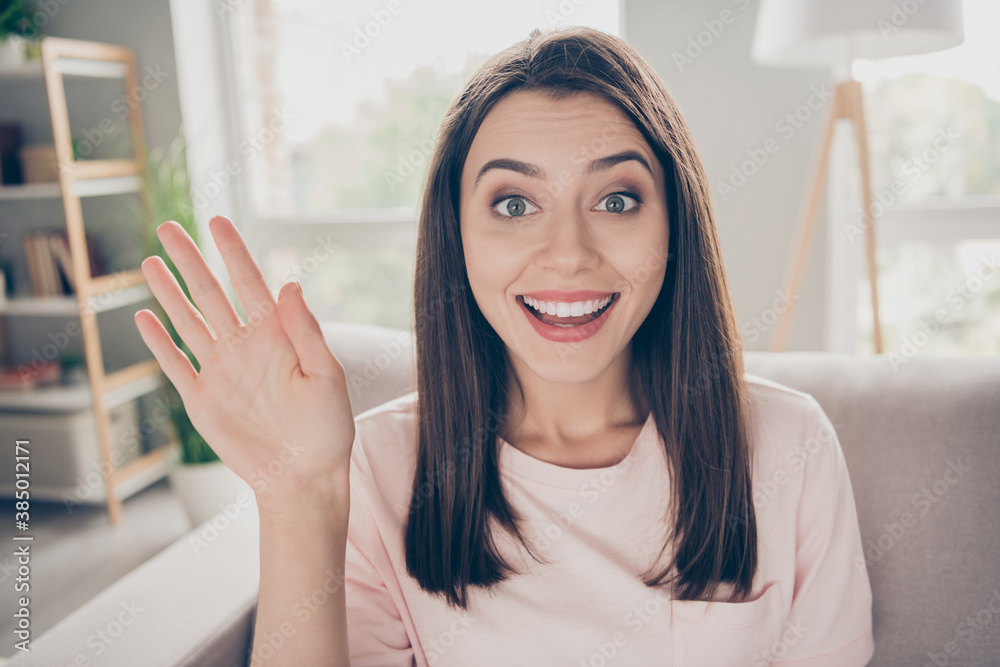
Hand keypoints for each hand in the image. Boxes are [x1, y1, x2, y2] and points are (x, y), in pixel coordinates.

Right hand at [134, 216, 354, 514]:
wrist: (303, 477)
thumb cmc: (326, 429)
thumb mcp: (327, 376)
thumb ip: (306, 332)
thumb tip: (288, 284)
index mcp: (277, 336)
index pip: (250, 284)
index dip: (233, 253)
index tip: (217, 222)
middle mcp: (245, 347)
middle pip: (210, 294)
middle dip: (190, 261)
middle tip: (169, 227)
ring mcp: (221, 371)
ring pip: (188, 322)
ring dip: (169, 293)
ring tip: (150, 262)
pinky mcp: (202, 399)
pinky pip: (176, 364)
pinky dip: (160, 343)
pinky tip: (144, 317)